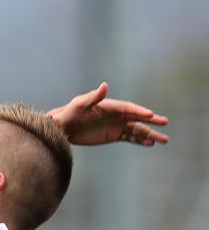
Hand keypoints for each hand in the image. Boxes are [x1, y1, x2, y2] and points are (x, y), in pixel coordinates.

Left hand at [50, 82, 168, 146]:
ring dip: (149, 134)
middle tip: (165, 122)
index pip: (128, 108)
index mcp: (109, 105)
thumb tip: (104, 85)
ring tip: (164, 139)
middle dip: (151, 120)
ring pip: (136, 129)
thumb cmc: (70, 114)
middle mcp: (116, 114)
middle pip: (137, 117)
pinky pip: (130, 138)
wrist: (64, 128)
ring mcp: (116, 125)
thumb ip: (93, 97)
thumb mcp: (80, 105)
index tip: (151, 115)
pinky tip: (150, 144)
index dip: (139, 111)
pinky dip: (140, 140)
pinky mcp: (114, 135)